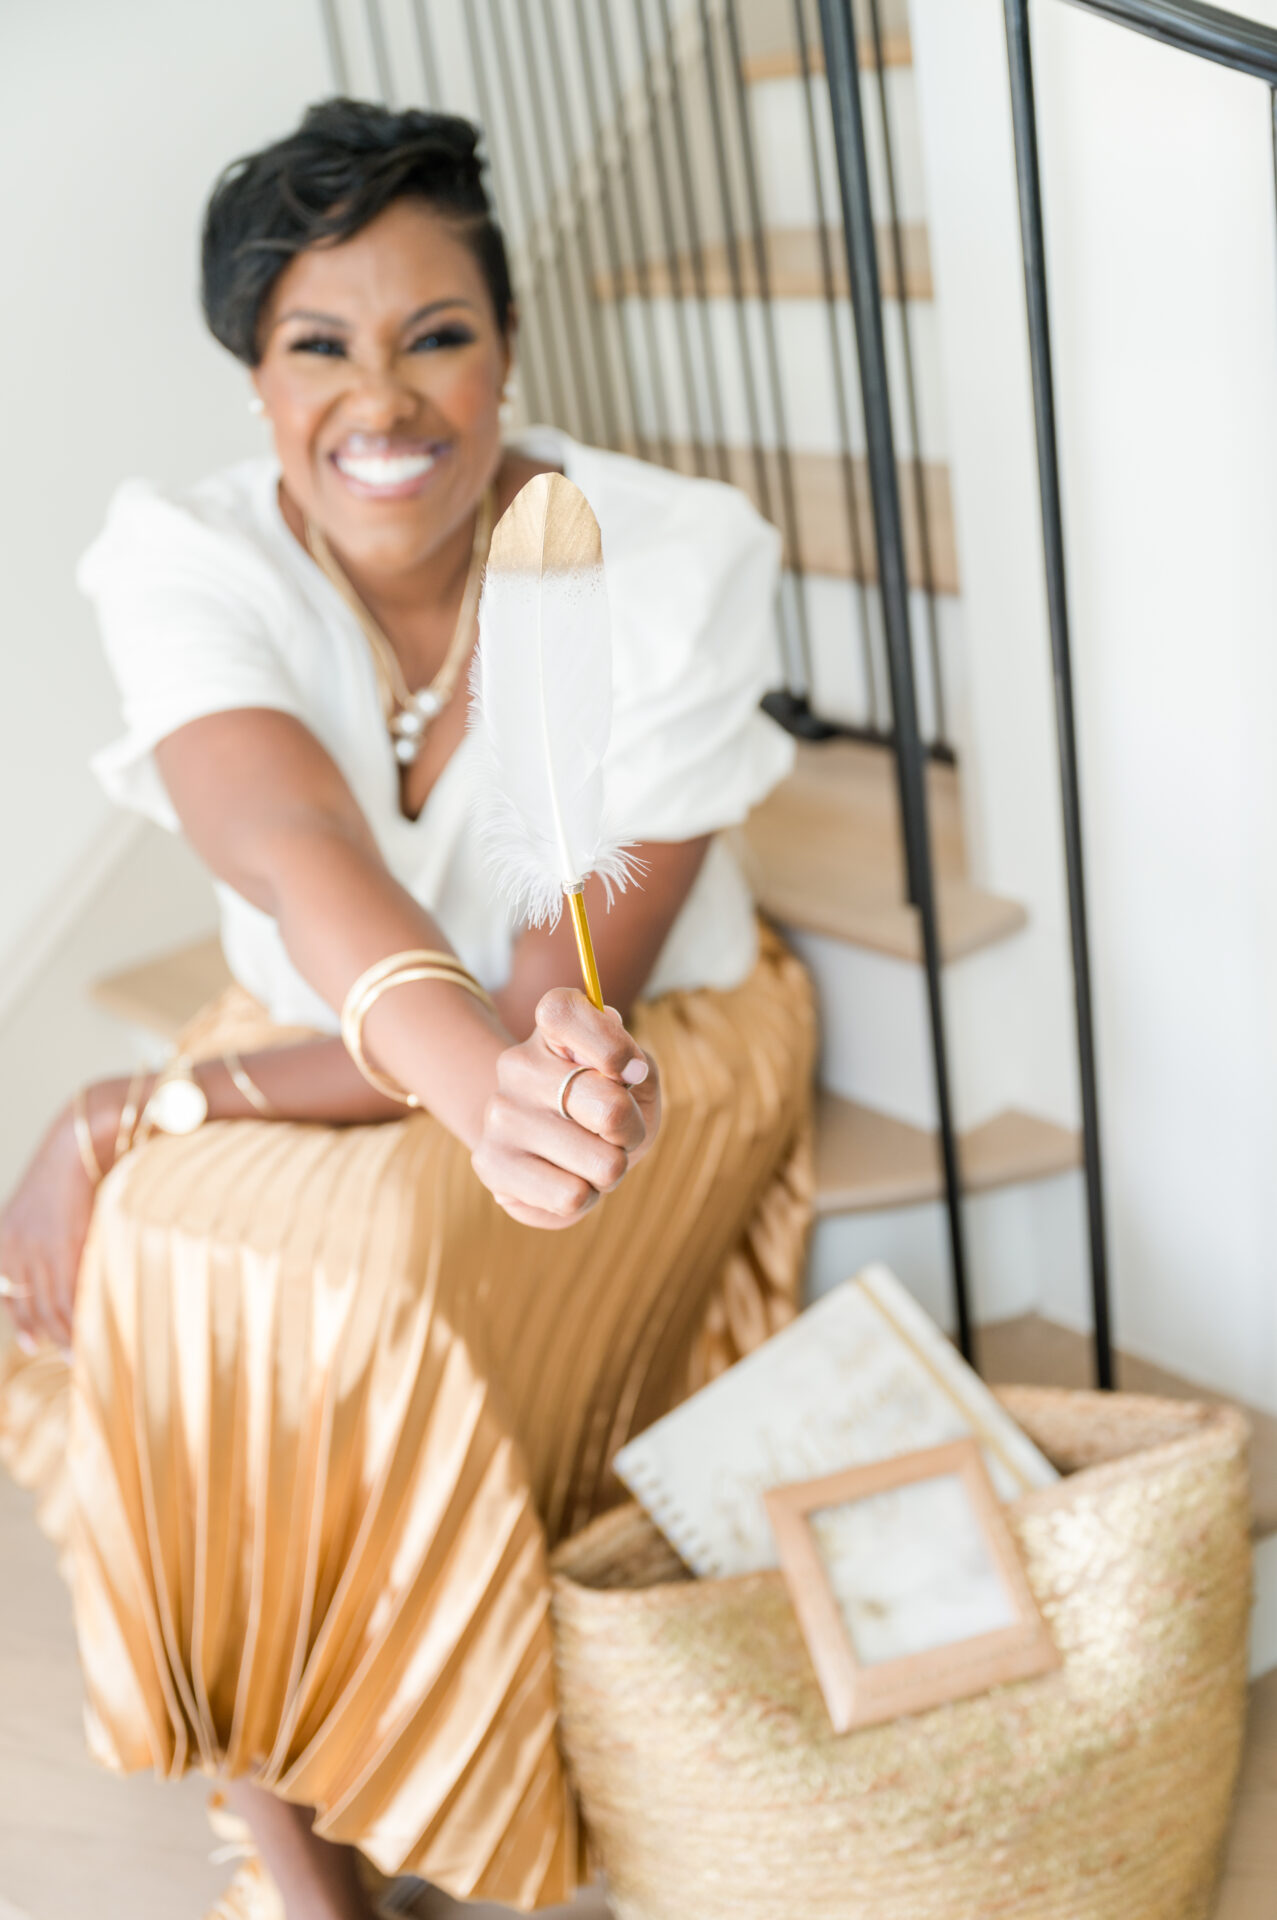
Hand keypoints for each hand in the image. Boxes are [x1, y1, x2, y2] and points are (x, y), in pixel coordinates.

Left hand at [0, 1079, 128, 1354]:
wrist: (83, 1135)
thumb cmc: (78, 1161)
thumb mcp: (51, 1203)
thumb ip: (54, 1234)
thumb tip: (72, 1258)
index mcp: (5, 1236)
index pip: (9, 1290)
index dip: (22, 1319)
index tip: (34, 1342)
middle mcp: (12, 1247)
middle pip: (29, 1305)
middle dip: (48, 1333)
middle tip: (69, 1358)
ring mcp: (35, 1250)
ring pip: (50, 1306)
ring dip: (67, 1335)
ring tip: (82, 1356)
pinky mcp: (61, 1249)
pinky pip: (70, 1297)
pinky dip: (80, 1321)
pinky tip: (89, 1337)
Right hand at [472, 989, 660, 1229]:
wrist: (551, 1149)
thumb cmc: (604, 1104)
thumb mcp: (635, 1077)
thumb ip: (637, 1063)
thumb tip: (629, 1071)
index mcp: (551, 1029)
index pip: (565, 1011)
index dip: (610, 1045)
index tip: (631, 1073)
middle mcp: (516, 1064)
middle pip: (609, 1107)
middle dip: (631, 1130)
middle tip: (615, 1130)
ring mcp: (499, 1115)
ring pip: (601, 1164)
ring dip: (610, 1169)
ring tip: (589, 1156)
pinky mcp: (491, 1164)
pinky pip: (571, 1197)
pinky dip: (586, 1196)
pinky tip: (568, 1178)